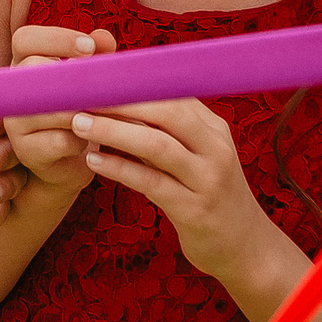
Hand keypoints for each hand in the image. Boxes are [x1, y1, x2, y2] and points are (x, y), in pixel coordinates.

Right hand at [3, 26, 118, 188]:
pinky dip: (82, 139)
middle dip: (69, 75)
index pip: (25, 39)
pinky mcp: (28, 151)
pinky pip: (59, 140)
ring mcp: (15, 122)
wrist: (75, 158)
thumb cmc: (82, 109)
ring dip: (82, 109)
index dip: (56, 39)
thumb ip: (96, 57)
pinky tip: (92, 139)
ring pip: (46, 107)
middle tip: (100, 81)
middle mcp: (14, 91)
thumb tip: (103, 37)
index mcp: (25, 65)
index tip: (90, 47)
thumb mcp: (90, 81)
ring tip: (106, 111)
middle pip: (30, 69)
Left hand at [72, 99, 279, 283]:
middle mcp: (215, 148)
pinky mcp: (195, 210)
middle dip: (120, 100)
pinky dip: (120, 168)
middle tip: (80, 95)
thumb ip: (161, 130)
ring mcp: (208, 179)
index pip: (171, 92)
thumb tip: (116, 97)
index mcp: (213, 128)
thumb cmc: (205, 193)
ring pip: (158, 145)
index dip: (131, 81)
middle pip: (166, 111)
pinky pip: (152, 183)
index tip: (96, 75)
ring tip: (79, 124)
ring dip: (114, 131)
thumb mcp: (192, 155)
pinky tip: (94, 160)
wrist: (243, 247)